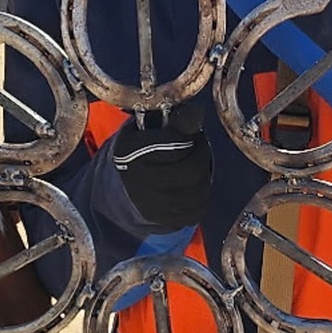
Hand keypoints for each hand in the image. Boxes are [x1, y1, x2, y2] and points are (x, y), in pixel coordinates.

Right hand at [109, 100, 212, 229]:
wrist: (126, 187)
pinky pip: (198, 209)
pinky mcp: (164, 220)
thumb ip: (170, 119)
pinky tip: (195, 184)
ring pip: (198, 190)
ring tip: (198, 164)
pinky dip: (202, 195)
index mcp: (129, 151)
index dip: (191, 137)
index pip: (173, 143)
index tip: (193, 134)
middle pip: (190, 169)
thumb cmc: (142, 151)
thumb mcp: (147, 128)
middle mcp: (137, 180)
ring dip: (204, 174)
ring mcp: (151, 204)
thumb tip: (196, 112)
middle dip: (202, 155)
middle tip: (200, 147)